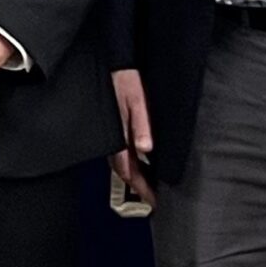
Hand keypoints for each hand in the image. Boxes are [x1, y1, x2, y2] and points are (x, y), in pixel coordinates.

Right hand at [110, 68, 155, 206]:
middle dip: (138, 186)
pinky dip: (131, 162)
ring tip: (150, 184)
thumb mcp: (137, 101)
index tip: (155, 201)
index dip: (142, 188)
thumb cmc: (125, 82)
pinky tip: (141, 161)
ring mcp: (111, 135)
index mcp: (118, 136)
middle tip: (154, 197)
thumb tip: (146, 148)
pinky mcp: (113, 129)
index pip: (129, 171)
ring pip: (121, 163)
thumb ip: (141, 125)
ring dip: (134, 175)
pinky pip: (120, 153)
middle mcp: (112, 139)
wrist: (114, 65)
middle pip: (124, 171)